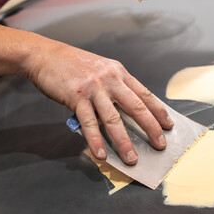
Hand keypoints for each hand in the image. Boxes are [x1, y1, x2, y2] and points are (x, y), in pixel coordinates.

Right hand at [26, 40, 173, 164]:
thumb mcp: (102, 69)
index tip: (168, 125)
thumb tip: (126, 108)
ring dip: (124, 142)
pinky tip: (101, 154)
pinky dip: (96, 140)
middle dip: (151, 128)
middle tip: (160, 145)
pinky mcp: (76, 97)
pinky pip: (89, 123)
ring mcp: (94, 89)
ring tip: (131, 158)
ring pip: (114, 119)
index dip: (158, 111)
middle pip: (136, 107)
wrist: (46, 55)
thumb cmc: (74, 64)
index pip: (144, 94)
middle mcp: (110, 80)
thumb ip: (115, 85)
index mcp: (119, 73)